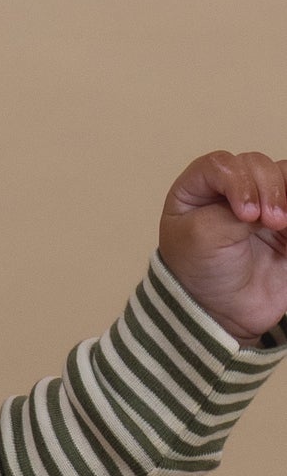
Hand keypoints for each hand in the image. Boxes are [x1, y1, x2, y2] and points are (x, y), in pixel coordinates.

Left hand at [159, 151, 286, 342]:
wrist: (225, 311)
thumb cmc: (200, 273)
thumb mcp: (203, 237)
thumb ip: (233, 212)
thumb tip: (270, 203)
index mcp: (197, 188)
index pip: (220, 164)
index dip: (238, 181)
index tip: (245, 214)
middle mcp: (229, 188)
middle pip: (257, 165)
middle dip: (268, 189)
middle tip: (269, 222)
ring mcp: (259, 201)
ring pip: (283, 175)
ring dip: (285, 194)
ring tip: (281, 224)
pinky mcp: (285, 219)